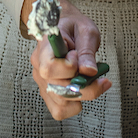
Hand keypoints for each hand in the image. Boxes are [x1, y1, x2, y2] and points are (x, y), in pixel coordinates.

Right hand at [22, 0, 108, 119]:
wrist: (65, 27)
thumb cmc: (74, 27)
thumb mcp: (86, 31)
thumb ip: (87, 51)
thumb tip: (89, 72)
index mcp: (45, 47)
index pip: (49, 68)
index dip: (68, 68)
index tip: (78, 57)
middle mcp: (39, 67)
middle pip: (57, 89)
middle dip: (85, 87)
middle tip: (98, 74)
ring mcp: (42, 81)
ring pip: (60, 103)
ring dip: (82, 95)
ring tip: (90, 79)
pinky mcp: (49, 92)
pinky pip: (60, 110)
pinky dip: (75, 104)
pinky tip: (82, 89)